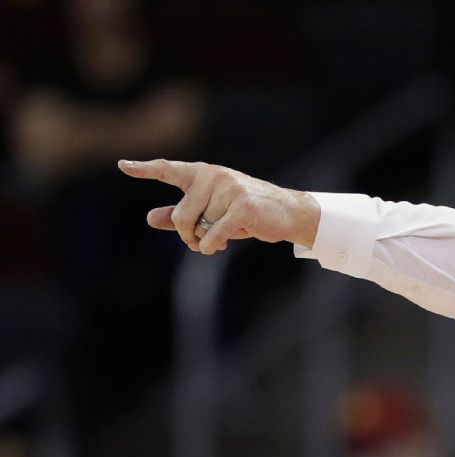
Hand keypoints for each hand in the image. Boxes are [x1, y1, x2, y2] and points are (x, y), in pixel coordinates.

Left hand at [117, 159, 320, 254]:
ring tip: (219, 238)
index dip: (145, 169)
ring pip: (199, 225)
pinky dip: (211, 244)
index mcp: (202, 174)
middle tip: (197, 241)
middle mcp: (214, 176)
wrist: (286, 212)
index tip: (123, 166)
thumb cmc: (244, 211)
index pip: (169, 170)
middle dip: (187, 233)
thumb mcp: (210, 212)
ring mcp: (230, 189)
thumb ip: (179, 215)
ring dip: (205, 240)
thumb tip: (150, 219)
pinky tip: (215, 247)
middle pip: (182, 213)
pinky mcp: (243, 207)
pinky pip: (214, 232)